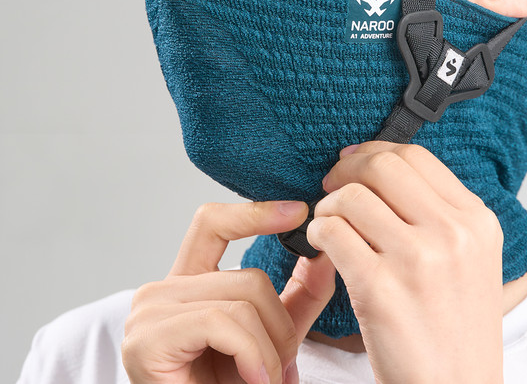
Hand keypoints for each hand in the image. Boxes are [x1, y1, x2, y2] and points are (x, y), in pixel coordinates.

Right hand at [122, 201, 335, 383]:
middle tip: (284, 368)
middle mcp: (161, 291)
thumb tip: (325, 255)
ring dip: (269, 349)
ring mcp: (150, 312)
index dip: (254, 212)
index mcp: (186, 284)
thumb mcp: (270, 337)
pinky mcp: (149, 339)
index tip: (298, 212)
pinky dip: (251, 355)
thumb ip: (297, 296)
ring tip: (266, 381)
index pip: (213, 224)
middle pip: (247, 275)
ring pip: (242, 300)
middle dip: (280, 324)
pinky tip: (254, 379)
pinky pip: (223, 323)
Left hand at [308, 141, 503, 383]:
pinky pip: (333, 232)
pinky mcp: (380, 289)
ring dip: (328, 205)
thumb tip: (382, 167)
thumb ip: (440, 212)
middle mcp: (452, 233)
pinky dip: (317, 232)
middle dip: (346, 169)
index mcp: (476, 220)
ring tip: (327, 223)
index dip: (374, 151)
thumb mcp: (473, 258)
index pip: (415, 156)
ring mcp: (417, 260)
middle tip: (332, 185)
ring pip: (352, 197)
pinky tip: (321, 245)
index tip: (353, 160)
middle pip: (382, 167)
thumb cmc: (456, 327)